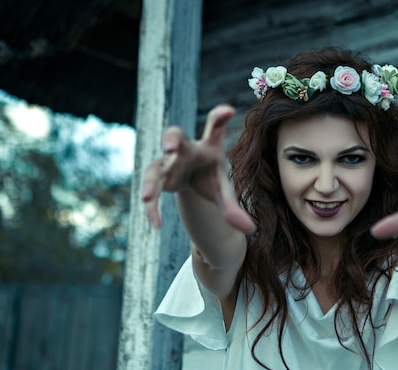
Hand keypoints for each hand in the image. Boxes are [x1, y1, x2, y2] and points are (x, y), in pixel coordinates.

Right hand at [141, 104, 254, 233]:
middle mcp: (186, 149)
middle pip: (176, 136)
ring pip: (155, 167)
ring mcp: (169, 162)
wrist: (194, 178)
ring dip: (151, 181)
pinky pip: (151, 190)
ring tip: (147, 198)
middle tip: (169, 147)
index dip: (219, 117)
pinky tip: (157, 225)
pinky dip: (152, 207)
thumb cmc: (212, 177)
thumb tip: (250, 230)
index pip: (215, 127)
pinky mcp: (158, 176)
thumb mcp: (224, 190)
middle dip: (171, 140)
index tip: (228, 111)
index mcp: (209, 146)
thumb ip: (234, 208)